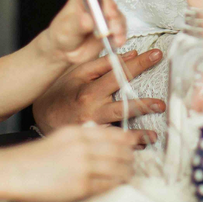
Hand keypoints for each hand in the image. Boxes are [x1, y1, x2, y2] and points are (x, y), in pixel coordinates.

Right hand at [8, 125, 140, 201]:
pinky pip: (105, 185)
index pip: (112, 134)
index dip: (127, 139)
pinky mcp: (80, 186)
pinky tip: (115, 183)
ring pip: (116, 169)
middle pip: (118, 151)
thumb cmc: (36, 156)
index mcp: (78, 132)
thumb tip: (104, 136)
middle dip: (130, 157)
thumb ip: (82, 135)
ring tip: (128, 173)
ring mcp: (83, 167)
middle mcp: (83, 147)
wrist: (16, 171)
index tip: (135, 142)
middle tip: (133, 160)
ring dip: (126, 172)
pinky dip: (114, 184)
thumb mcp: (61, 136)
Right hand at [33, 48, 164, 141]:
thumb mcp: (79, 72)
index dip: (139, 63)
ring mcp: (92, 127)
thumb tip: (130, 54)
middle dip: (144, 104)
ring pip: (118, 131)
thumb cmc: (62, 90)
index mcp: (90, 89)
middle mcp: (92, 109)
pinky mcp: (91, 139)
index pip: (118, 73)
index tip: (156, 55)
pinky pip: (111, 144)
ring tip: (154, 135)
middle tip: (161, 104)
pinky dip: (126, 146)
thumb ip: (104, 63)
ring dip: (138, 133)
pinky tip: (140, 147)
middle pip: (122, 105)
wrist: (41, 115)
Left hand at [45, 0, 127, 64]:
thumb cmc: (62, 35)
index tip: (110, 14)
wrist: (65, 51)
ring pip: (118, 19)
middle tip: (114, 30)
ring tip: (117, 40)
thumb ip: (76, 24)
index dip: (106, 3)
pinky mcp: (111, 29)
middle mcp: (97, 5)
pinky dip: (120, 36)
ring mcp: (105, 17)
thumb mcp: (66, 29)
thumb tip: (88, 19)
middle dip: (115, 18)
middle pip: (111, 6)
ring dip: (120, 29)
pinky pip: (120, 31)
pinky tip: (118, 42)